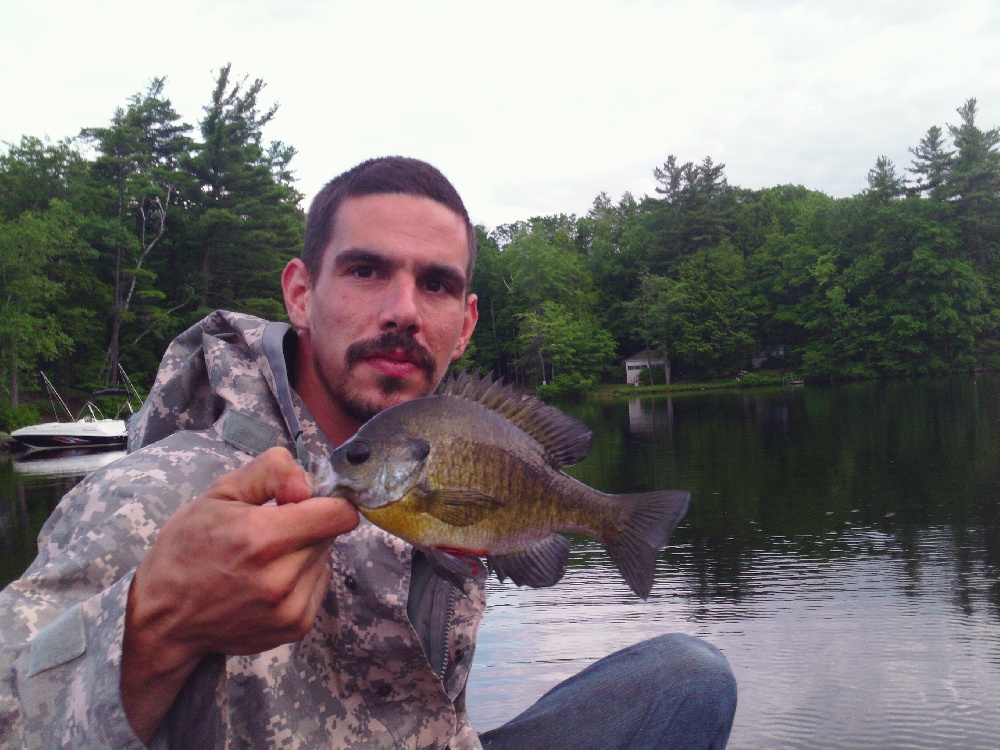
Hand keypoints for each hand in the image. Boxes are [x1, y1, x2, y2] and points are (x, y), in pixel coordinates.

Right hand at [121, 447, 358, 740]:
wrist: (165, 618)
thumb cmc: (188, 549)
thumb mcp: (219, 493)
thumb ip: (271, 472)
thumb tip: (309, 483)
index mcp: (262, 537)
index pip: (339, 514)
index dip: (327, 500)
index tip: (305, 501)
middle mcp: (281, 577)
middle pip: (331, 534)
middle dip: (310, 525)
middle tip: (273, 529)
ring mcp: (290, 607)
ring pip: (325, 559)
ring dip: (305, 552)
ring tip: (265, 558)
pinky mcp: (296, 627)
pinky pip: (318, 586)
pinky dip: (301, 578)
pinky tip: (268, 580)